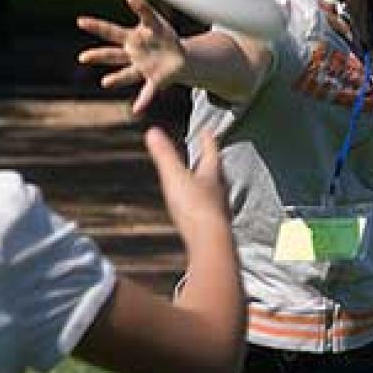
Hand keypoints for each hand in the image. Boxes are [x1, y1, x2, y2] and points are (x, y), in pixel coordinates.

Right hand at [77, 0, 187, 113]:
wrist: (180, 58)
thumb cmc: (164, 37)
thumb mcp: (155, 21)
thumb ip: (144, 9)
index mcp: (131, 39)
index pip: (110, 31)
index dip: (95, 26)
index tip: (80, 21)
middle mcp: (132, 55)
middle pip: (113, 55)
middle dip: (98, 56)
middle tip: (82, 57)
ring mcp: (142, 69)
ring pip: (127, 74)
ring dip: (117, 78)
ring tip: (105, 83)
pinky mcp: (156, 80)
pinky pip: (148, 91)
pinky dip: (142, 100)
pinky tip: (136, 110)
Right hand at [145, 128, 229, 243]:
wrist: (209, 241)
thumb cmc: (195, 208)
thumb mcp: (174, 176)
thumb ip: (164, 155)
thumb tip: (154, 132)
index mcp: (211, 174)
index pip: (211, 152)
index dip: (208, 140)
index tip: (207, 131)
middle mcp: (219, 190)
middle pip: (217, 172)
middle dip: (211, 162)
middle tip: (209, 156)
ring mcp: (219, 209)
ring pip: (216, 191)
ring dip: (210, 184)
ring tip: (204, 182)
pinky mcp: (215, 227)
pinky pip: (211, 212)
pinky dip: (206, 206)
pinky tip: (200, 211)